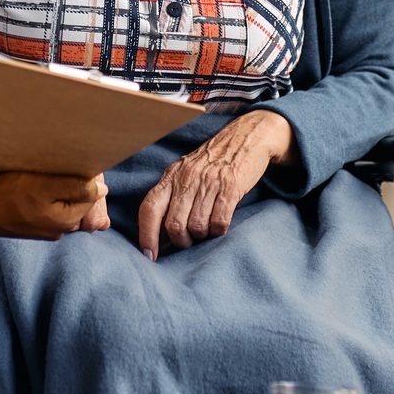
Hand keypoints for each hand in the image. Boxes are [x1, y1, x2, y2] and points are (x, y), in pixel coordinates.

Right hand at [0, 171, 110, 239]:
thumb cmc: (8, 196)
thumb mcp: (46, 187)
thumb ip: (77, 188)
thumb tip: (102, 189)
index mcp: (68, 221)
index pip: (93, 195)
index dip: (87, 176)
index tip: (74, 161)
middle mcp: (60, 230)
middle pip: (80, 201)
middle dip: (75, 184)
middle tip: (59, 167)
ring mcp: (45, 229)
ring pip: (64, 204)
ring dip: (61, 190)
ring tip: (46, 175)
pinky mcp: (32, 226)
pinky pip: (50, 209)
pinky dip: (48, 198)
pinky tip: (35, 188)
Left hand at [137, 109, 294, 259]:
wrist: (246, 138)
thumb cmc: (213, 162)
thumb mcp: (185, 172)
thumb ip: (172, 194)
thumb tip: (158, 231)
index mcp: (171, 176)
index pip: (150, 208)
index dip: (147, 235)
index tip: (150, 256)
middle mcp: (187, 178)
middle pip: (174, 224)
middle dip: (181, 241)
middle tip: (189, 240)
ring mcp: (208, 182)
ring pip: (197, 226)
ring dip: (202, 236)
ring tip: (207, 228)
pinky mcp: (230, 187)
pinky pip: (219, 222)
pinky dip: (219, 230)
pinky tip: (220, 224)